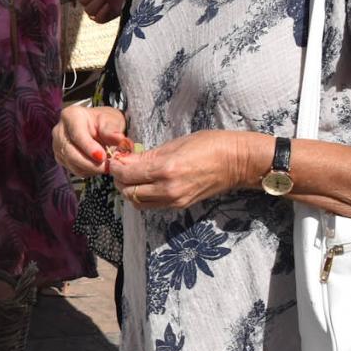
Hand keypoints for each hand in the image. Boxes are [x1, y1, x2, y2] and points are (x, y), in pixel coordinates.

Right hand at [52, 104, 131, 177]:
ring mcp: (57, 145)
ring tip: (105, 166)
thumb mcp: (112, 120)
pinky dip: (87, 171)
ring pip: (70, 162)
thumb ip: (113, 130)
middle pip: (70, 151)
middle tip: (107, 167)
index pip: (77, 134)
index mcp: (71, 115)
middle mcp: (60, 130)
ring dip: (89, 168)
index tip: (102, 157)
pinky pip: (72, 169)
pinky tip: (98, 167)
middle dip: (89, 163)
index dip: (89, 147)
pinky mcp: (60, 157)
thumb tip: (119, 139)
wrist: (98, 127)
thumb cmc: (104, 121)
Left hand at [110, 130, 262, 209]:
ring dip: (129, 190)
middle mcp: (168, 189)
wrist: (237, 162)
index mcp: (165, 169)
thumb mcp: (175, 144)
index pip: (126, 174)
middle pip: (128, 191)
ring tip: (132, 176)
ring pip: (138, 202)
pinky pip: (152, 205)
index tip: (114, 159)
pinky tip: (146, 183)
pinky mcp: (180, 205)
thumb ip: (148, 155)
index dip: (115, 167)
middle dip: (119, 180)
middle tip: (121, 167)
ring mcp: (174, 200)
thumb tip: (125, 159)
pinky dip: (143, 196)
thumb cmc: (210, 145)